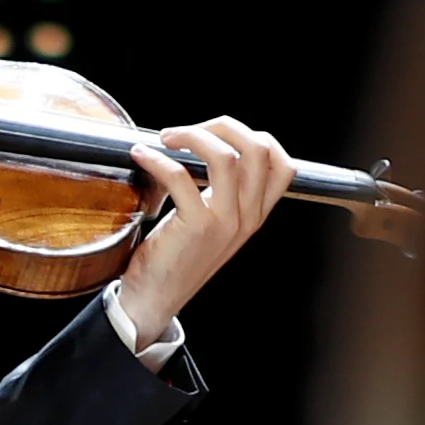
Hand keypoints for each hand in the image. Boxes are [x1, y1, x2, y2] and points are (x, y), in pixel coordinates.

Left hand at [118, 116, 288, 353]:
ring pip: (224, 156)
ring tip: (166, 138)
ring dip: (191, 135)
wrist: (155, 298)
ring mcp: (224, 222)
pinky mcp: (195, 227)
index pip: (283, 165)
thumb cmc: (178, 257)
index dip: (255, 137)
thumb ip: (223, 193)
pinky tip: (142, 155)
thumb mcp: (214, 224)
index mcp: (255, 215)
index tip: (219, 133)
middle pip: (257, 149)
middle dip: (222, 125)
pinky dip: (157, 158)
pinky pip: (180, 176)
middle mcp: (247, 217)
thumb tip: (204, 144)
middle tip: (188, 130)